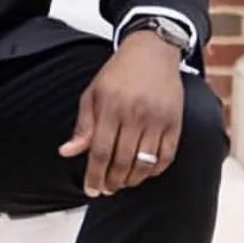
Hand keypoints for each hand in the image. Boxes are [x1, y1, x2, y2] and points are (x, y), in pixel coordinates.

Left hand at [59, 31, 183, 197]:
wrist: (152, 52)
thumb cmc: (118, 74)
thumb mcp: (92, 94)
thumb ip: (83, 125)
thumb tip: (67, 152)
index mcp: (110, 108)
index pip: (100, 151)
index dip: (94, 175)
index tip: (90, 190)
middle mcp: (135, 115)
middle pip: (122, 161)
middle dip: (112, 181)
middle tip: (105, 189)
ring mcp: (157, 120)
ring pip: (144, 162)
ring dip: (132, 180)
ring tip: (122, 183)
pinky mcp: (175, 122)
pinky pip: (166, 156)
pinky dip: (155, 170)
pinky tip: (144, 173)